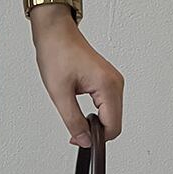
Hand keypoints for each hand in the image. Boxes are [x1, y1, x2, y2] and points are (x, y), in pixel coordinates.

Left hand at [29, 4, 123, 147]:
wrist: (56, 33)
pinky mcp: (108, 80)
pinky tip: (83, 111)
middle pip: (114, 123)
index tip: (78, 139)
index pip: (113, 127)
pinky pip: (108, 105)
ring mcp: (114, 81)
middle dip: (96, 132)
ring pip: (111, 115)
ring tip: (76, 117)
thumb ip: (73, 121)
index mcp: (108, 85)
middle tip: (74, 131)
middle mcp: (116, 83)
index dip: (97, 139)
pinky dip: (97, 113)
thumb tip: (84, 140)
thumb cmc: (57, 54)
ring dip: (96, 122)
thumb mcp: (60, 94)